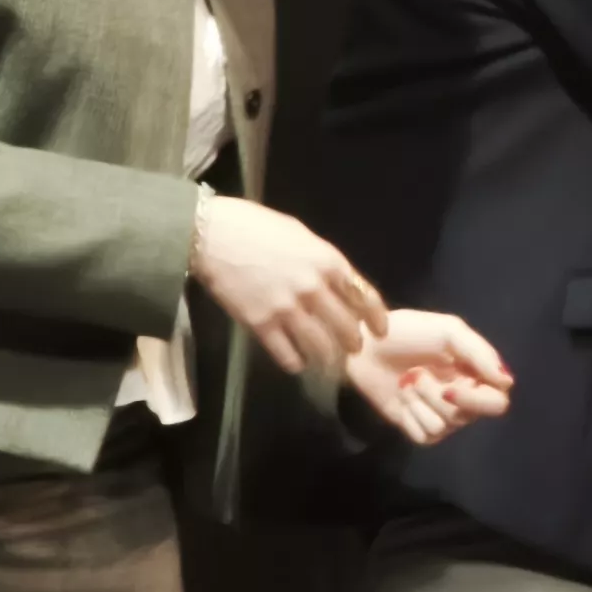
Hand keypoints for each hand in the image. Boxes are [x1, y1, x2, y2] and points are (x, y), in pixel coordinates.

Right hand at [191, 193, 386, 374]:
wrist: (211, 235)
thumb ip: (323, 261)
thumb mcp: (302, 236)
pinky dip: (295, 362)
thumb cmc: (256, 227)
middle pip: (346, 326)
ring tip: (328, 361)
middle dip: (353, 342)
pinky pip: (286, 353)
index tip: (380, 331)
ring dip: (328, 357)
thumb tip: (338, 282)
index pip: (364, 297)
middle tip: (353, 349)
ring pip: (320, 345)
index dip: (376, 318)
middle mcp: (314, 288)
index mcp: (328, 262)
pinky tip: (296, 363)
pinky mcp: (260, 324)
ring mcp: (287, 308)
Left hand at [345, 310, 516, 443]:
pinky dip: (411, 415)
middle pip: (471, 416)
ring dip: (421, 400)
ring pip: (446, 425)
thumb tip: (507, 382)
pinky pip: (426, 435)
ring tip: (406, 378)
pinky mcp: (417, 428)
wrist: (364, 345)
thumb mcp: (449, 331)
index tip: (451, 386)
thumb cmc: (408, 332)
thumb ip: (479, 352)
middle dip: (441, 397)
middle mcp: (464, 398)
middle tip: (417, 375)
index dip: (479, 400)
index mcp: (477, 374)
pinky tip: (401, 397)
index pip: (497, 401)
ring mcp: (441, 415)